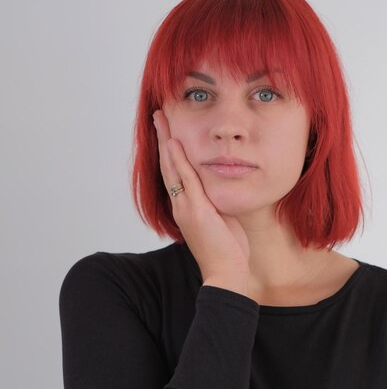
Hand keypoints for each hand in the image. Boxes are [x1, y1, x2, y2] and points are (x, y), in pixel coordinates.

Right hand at [153, 109, 249, 280]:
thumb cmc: (227, 250)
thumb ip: (217, 202)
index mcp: (187, 207)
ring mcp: (186, 208)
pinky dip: (178, 162)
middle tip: (157, 115)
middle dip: (162, 139)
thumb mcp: (222, 220)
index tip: (168, 130)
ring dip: (165, 142)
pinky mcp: (195, 212)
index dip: (170, 151)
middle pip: (168, 166)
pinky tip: (173, 144)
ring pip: (172, 169)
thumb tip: (221, 188)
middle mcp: (181, 206)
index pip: (175, 173)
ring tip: (160, 119)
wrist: (226, 273)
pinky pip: (185, 181)